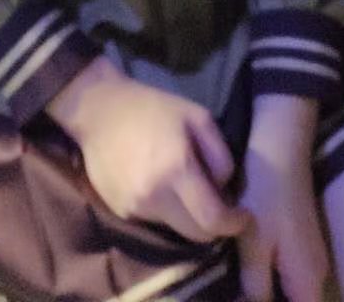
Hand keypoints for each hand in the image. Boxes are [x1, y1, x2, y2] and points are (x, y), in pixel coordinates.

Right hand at [47, 56, 247, 243]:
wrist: (99, 110)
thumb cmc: (153, 108)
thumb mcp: (198, 116)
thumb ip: (220, 155)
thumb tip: (226, 189)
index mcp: (177, 169)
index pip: (212, 220)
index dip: (234, 224)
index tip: (243, 216)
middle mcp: (154, 197)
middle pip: (196, 235)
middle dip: (214, 225)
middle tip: (220, 205)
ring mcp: (135, 208)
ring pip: (176, 229)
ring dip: (188, 216)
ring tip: (187, 189)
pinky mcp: (121, 212)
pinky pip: (155, 222)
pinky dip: (166, 211)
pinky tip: (162, 185)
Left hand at [239, 97, 328, 301]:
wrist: (282, 149)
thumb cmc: (266, 196)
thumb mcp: (254, 246)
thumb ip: (255, 289)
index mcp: (308, 281)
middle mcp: (317, 275)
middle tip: (236, 297)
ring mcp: (312, 258)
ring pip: (293, 294)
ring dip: (269, 296)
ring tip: (238, 291)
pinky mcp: (302, 244)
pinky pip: (290, 277)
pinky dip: (271, 282)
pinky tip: (247, 275)